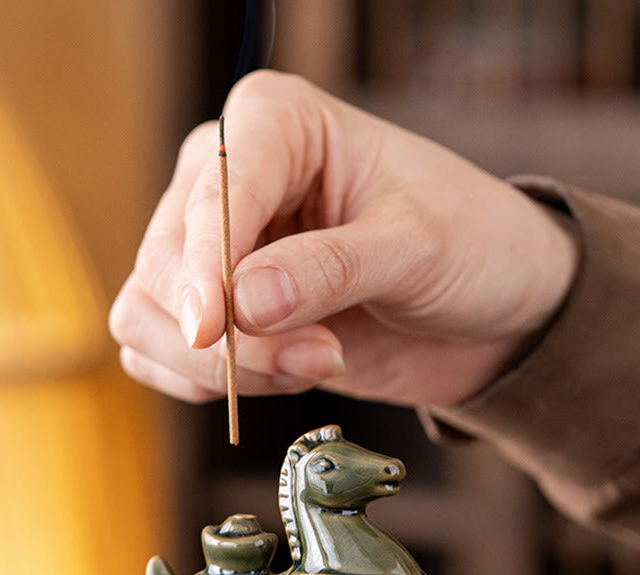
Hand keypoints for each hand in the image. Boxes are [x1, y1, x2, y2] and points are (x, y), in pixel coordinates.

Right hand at [109, 71, 578, 407]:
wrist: (490, 305)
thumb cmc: (470, 244)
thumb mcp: (416, 246)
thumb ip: (330, 269)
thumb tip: (242, 304)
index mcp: (277, 124)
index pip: (213, 192)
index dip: (203, 266)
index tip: (214, 331)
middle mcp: (231, 182)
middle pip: (165, 263)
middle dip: (231, 334)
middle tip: (318, 358)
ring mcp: (218, 252)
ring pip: (148, 316)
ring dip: (222, 367)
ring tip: (314, 363)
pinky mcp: (223, 315)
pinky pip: (162, 354)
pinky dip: (209, 384)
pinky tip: (283, 376)